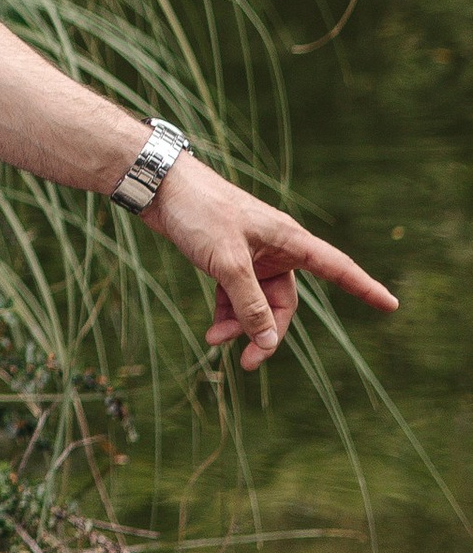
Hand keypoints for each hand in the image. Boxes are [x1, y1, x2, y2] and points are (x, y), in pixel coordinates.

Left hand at [148, 155, 397, 368]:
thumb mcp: (227, 262)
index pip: (337, 267)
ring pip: (258, 304)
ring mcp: (252, 256)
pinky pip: (237, 297)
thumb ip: (250, 304)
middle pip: (286, 303)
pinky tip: (211, 332)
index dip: (364, 288)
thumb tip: (269, 342)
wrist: (160, 189)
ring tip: (214, 341)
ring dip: (240, 326)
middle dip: (267, 332)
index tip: (392, 305)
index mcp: (289, 240)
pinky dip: (227, 314)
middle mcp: (276, 249)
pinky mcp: (228, 260)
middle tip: (247, 363)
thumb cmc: (200, 214)